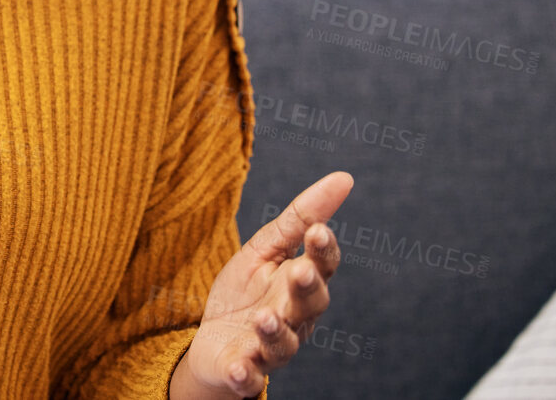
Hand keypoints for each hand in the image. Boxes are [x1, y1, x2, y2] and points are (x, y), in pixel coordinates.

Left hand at [178, 170, 353, 397]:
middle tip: (301, 272)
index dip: (323, 251)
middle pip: (311, 304)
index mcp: (301, 284)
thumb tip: (344, 178)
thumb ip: (300, 218)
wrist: (211, 341)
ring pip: (283, 343)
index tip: (318, 231)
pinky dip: (246, 374)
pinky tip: (240, 366)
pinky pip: (249, 377)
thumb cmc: (246, 291)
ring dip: (275, 331)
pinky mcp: (244, 371)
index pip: (322, 266)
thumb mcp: (266, 248)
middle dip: (308, 289)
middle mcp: (294, 318)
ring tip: (263, 318)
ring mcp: (270, 348)